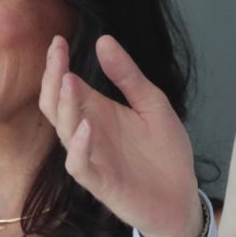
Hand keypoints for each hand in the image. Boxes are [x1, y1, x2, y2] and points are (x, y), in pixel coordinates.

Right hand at [39, 34, 200, 236]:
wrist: (182, 196)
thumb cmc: (165, 151)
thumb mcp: (152, 103)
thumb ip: (128, 76)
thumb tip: (104, 40)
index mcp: (97, 112)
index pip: (67, 85)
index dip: (58, 64)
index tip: (58, 40)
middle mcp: (87, 132)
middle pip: (55, 105)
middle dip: (53, 79)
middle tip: (58, 54)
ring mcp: (91, 157)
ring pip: (63, 131)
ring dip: (65, 107)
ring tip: (69, 81)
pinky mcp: (100, 183)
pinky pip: (79, 166)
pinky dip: (78, 148)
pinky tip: (86, 128)